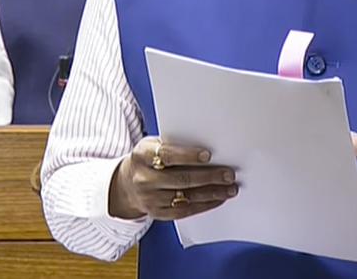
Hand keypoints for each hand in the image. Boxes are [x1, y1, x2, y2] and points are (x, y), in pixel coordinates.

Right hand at [108, 136, 237, 220]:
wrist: (127, 184)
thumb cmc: (149, 159)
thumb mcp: (154, 145)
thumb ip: (175, 145)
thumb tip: (210, 146)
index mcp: (143, 155)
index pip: (167, 155)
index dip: (188, 156)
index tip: (209, 155)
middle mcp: (144, 178)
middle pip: (180, 178)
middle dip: (209, 177)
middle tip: (229, 174)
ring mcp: (149, 198)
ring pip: (185, 197)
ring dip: (212, 193)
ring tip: (230, 188)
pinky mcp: (157, 213)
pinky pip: (184, 211)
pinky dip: (204, 205)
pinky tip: (218, 199)